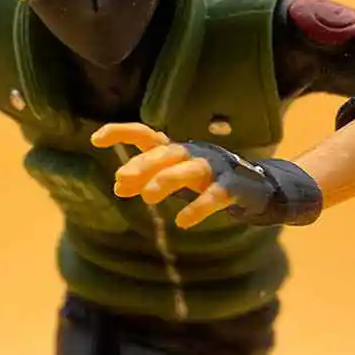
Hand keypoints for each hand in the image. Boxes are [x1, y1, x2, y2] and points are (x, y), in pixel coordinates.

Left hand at [90, 123, 322, 228]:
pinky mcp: (234, 188)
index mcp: (177, 149)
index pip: (146, 135)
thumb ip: (146, 180)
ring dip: (168, 179)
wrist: (258, 187)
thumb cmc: (207, 179)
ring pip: (190, 169)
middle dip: (144, 164)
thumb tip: (117, 186)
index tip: (96, 138)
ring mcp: (216, 168)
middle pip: (167, 152)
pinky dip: (199, 208)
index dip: (121, 133)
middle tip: (122, 178)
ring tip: (149, 197)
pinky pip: (215, 196)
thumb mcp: (174, 178)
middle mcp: (195, 153)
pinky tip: (183, 221)